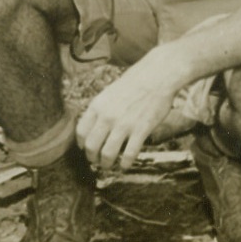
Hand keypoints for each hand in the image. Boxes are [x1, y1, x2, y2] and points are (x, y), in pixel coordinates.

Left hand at [75, 49, 182, 169]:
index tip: (88, 149)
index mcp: (97, 106)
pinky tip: (125, 165)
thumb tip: (96, 126)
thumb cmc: (136, 82)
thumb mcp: (111, 92)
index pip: (81, 133)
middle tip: (97, 161)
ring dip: (106, 164)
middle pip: (91, 147)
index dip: (83, 145)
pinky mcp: (141, 130)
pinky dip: (125, 164)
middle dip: (93, 158)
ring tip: (109, 166)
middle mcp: (107, 117)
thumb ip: (101, 109)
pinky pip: (129, 154)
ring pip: (107, 154)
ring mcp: (124, 124)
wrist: (158, 76)